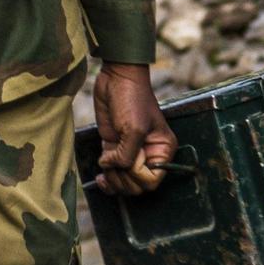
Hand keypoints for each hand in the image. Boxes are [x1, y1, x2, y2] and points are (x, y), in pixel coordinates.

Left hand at [92, 61, 175, 196]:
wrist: (117, 79)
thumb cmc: (132, 100)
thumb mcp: (133, 129)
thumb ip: (127, 156)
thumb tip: (113, 169)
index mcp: (162, 150)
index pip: (152, 180)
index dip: (137, 175)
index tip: (130, 159)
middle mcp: (149, 154)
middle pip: (138, 185)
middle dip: (124, 180)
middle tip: (113, 165)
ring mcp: (131, 152)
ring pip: (124, 182)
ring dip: (113, 181)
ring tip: (105, 170)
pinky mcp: (114, 148)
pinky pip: (113, 172)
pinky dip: (106, 179)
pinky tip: (101, 177)